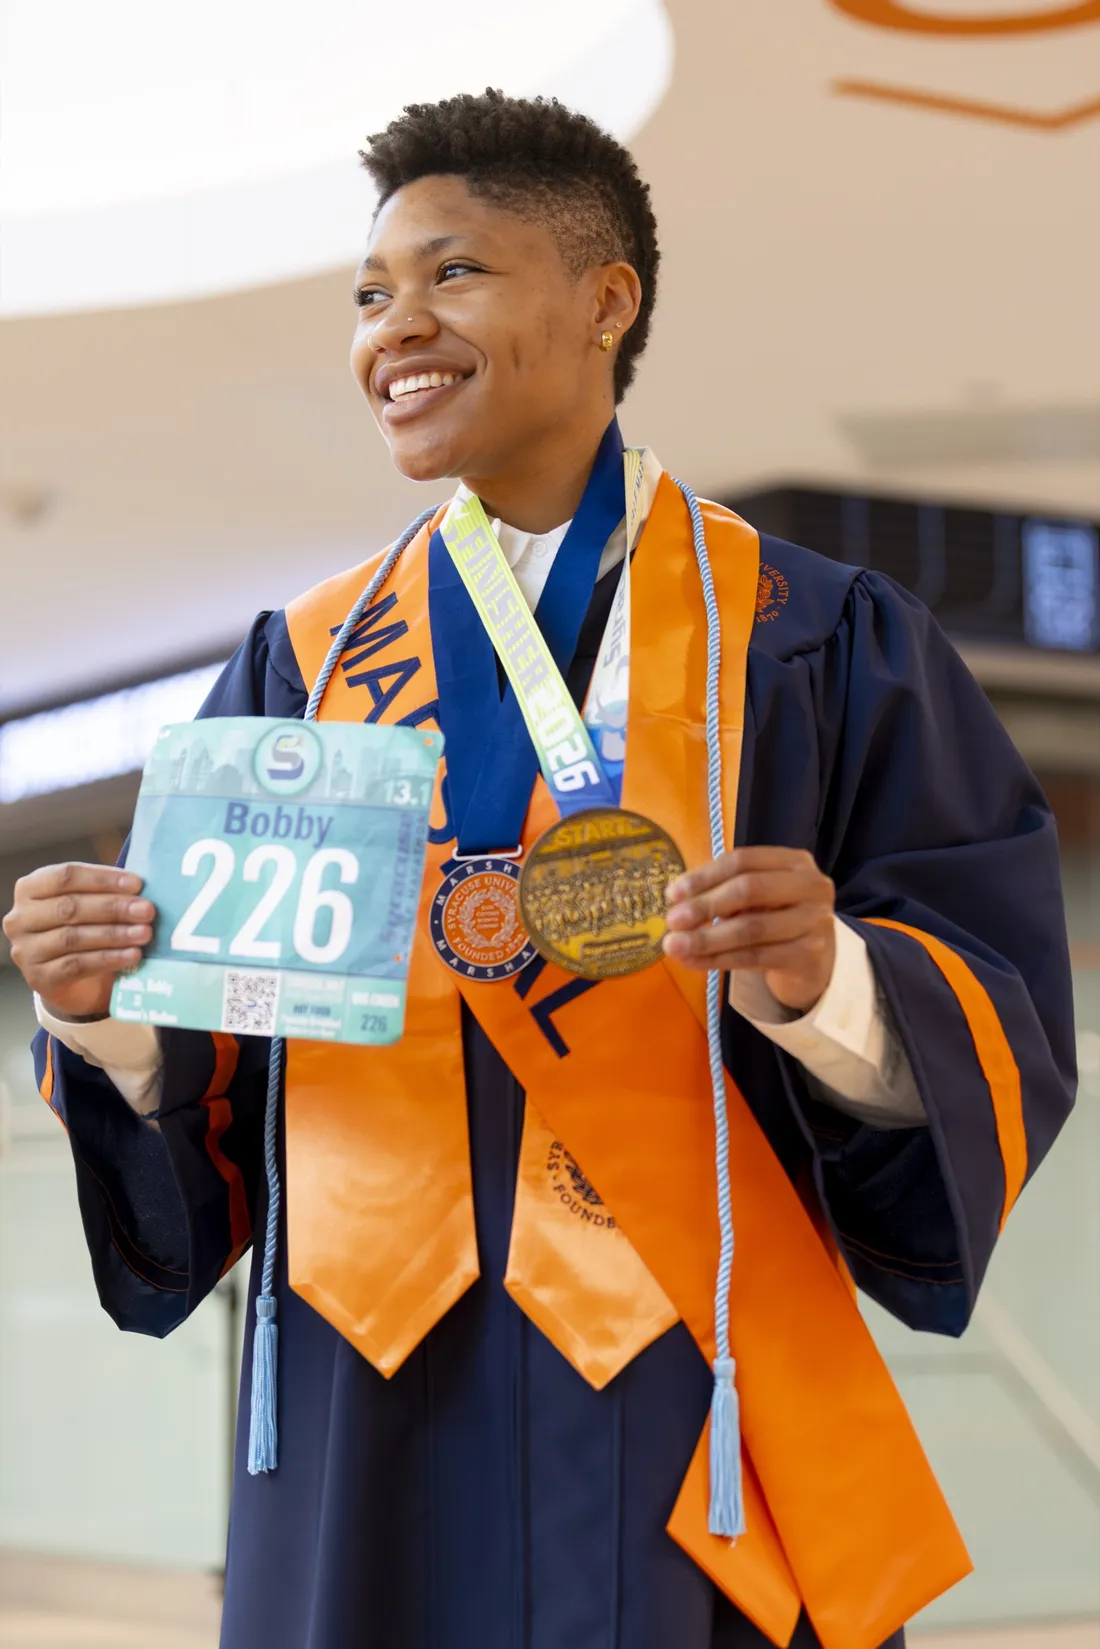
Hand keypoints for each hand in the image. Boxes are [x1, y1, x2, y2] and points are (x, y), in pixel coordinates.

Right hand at [2, 863, 154, 1020]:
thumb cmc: (82, 929)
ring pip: (73, 937)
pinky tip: (132, 955)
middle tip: (147, 910)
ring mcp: (26, 950)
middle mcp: (21, 918)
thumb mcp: (88, 905)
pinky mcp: (39, 978)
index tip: (137, 884)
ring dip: (114, 934)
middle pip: (69, 907)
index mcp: (30, 888)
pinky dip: (108, 959)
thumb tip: (140, 888)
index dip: (102, 879)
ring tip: (144, 933)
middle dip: (113, 907)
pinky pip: (76, 965)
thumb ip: (106, 893)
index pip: (65, 876)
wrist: (73, 980)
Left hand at [663, 846, 835, 1012]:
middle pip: (749, 890)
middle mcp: (812, 887)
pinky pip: (755, 957)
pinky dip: (719, 960)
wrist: (814, 963)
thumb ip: (723, 891)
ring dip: (706, 938)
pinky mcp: (809, 956)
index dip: (705, 876)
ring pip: (750, 928)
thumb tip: (676, 900)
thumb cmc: (777, 920)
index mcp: (795, 862)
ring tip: (675, 946)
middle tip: (672, 921)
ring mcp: (815, 922)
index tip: (672, 894)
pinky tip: (694, 962)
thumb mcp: (756, 898)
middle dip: (704, 906)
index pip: (743, 861)